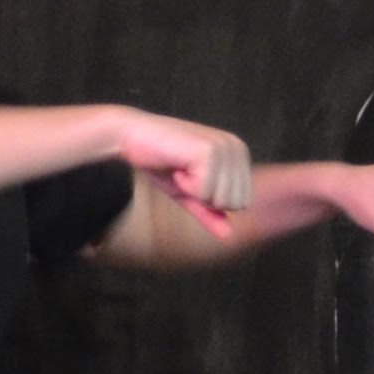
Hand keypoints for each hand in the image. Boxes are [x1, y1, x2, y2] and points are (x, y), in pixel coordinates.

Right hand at [114, 108, 251, 230]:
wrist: (131, 137)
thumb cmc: (161, 163)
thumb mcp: (188, 194)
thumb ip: (209, 212)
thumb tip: (228, 236)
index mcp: (239, 155)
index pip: (241, 202)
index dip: (210, 201)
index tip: (192, 179)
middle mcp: (237, 148)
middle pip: (234, 203)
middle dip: (203, 198)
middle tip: (185, 175)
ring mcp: (224, 147)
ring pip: (220, 199)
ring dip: (192, 191)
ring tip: (180, 169)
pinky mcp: (209, 151)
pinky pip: (204, 192)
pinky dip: (184, 185)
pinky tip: (176, 166)